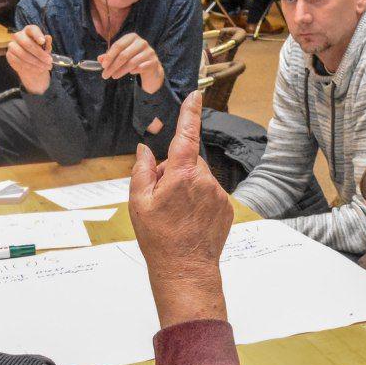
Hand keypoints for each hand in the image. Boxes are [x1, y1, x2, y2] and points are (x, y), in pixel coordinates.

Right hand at [5, 24, 53, 94]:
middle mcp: (18, 36)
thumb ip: (47, 44)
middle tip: (49, 61)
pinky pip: (18, 62)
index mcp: (29, 31)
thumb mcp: (46, 49)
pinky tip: (37, 69)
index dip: (37, 35)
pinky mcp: (9, 55)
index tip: (43, 42)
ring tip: (45, 67)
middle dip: (39, 53)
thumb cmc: (40, 53)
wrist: (32, 65)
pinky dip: (29, 67)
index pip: (32, 29)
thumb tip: (48, 37)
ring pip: (22, 54)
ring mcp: (12, 45)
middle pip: (27, 43)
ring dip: (36, 62)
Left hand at [99, 33, 164, 93]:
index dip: (109, 56)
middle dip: (113, 66)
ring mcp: (149, 52)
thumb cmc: (134, 58)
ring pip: (131, 62)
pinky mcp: (153, 61)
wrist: (151, 67)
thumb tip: (100, 59)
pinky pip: (141, 67)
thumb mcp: (122, 55)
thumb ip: (111, 56)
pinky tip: (130, 74)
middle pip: (124, 55)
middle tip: (105, 75)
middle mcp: (141, 42)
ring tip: (114, 76)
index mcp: (132, 37)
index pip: (118, 45)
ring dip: (120, 71)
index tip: (103, 66)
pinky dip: (133, 71)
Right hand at [129, 90, 231, 327]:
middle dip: (175, 172)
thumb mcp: (139, 202)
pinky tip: (189, 220)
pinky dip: (199, 201)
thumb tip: (145, 151)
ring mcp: (218, 195)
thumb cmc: (159, 238)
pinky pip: (210, 194)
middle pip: (188, 162)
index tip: (195, 95)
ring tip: (176, 214)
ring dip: (187, 188)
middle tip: (162, 198)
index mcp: (182, 175)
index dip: (190, 113)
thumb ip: (142, 170)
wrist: (185, 269)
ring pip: (199, 179)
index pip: (187, 135)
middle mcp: (205, 181)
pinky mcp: (226, 208)